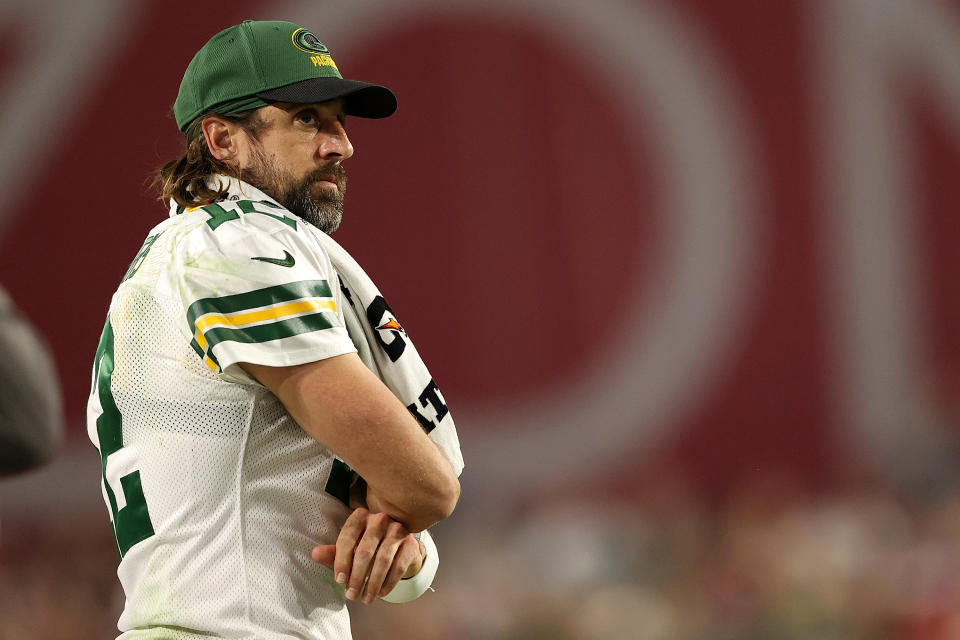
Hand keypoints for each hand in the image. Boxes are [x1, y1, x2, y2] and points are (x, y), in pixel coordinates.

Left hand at [311, 507, 425, 603]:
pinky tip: (381, 593)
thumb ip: (333, 552)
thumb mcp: (349, 548)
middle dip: (357, 576)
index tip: (339, 580)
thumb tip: (314, 554)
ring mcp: (398, 530)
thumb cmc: (368, 546)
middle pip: (365, 550)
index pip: (348, 536)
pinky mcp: (411, 543)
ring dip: (373, 583)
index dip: (342, 560)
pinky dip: (388, 583)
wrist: (398, 546)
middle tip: (351, 595)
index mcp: (361, 516)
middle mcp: (380, 519)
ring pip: (383, 560)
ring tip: (366, 598)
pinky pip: (399, 566)